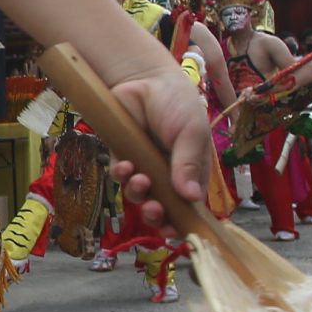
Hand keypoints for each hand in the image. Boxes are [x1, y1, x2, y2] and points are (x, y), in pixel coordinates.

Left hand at [104, 66, 213, 231]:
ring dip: (138, 194)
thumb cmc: (177, 104)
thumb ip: (190, 163)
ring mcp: (143, 167)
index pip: (188, 207)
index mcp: (191, 172)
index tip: (174, 232)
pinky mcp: (122, 156)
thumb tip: (192, 198)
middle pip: (161, 208)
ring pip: (138, 196)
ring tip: (140, 179)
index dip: (181, 224)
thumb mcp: (192, 132)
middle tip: (154, 209)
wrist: (145, 78)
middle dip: (156, 215)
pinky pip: (119, 177)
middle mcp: (167, 174)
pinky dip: (121, 176)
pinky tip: (124, 165)